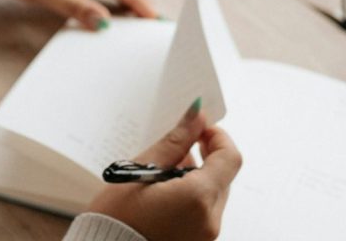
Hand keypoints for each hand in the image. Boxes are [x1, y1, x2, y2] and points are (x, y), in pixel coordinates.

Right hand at [86, 108, 241, 240]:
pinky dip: (191, 199)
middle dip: (204, 157)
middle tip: (178, 148)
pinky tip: (163, 195)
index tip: (199, 128)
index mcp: (198, 198)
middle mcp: (209, 220)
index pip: (229, 158)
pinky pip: (203, 214)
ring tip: (162, 175)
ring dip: (196, 179)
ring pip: (212, 195)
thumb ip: (174, 142)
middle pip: (222, 177)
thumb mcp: (141, 171)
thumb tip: (196, 117)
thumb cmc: (116, 219)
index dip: (217, 137)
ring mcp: (205, 236)